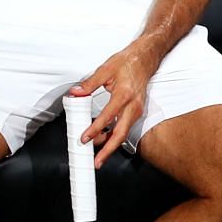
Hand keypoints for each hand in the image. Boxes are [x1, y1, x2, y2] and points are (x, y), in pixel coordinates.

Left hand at [70, 51, 153, 166]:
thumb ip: (89, 84)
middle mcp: (133, 106)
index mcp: (124, 95)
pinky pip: (124, 127)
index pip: (107, 117)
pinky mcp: (136, 112)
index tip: (84, 138)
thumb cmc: (128, 63)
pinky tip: (103, 139)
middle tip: (97, 162)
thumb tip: (76, 93)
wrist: (145, 59)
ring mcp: (136, 110)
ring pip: (123, 133)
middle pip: (120, 134)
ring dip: (110, 145)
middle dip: (108, 150)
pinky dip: (114, 136)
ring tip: (97, 155)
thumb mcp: (105, 69)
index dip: (95, 129)